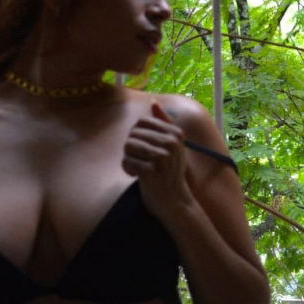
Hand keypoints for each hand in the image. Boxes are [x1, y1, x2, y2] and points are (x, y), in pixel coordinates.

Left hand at [122, 102, 192, 216]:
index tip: (143, 149)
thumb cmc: (170, 172)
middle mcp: (172, 143)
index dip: (136, 135)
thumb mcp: (172, 145)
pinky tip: (137, 176)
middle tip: (140, 160)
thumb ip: (163, 123)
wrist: (174, 201)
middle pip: (133, 133)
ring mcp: (163, 157)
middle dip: (131, 148)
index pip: (141, 122)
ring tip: (138, 168)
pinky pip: (127, 161)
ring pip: (128, 146)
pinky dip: (128, 169)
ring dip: (128, 159)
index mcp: (176, 133)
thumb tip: (153, 103)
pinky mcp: (152, 171)